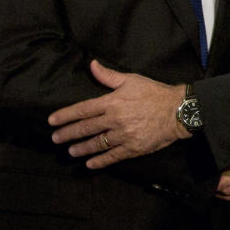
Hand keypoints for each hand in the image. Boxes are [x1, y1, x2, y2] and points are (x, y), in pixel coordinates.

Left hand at [48, 60, 190, 167]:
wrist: (177, 110)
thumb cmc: (154, 92)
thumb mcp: (131, 79)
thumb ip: (108, 76)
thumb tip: (92, 65)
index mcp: (112, 102)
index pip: (83, 110)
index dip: (66, 115)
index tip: (52, 121)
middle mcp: (115, 120)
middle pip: (86, 128)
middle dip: (68, 134)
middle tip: (55, 139)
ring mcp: (123, 136)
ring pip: (97, 144)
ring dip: (81, 148)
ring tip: (70, 151)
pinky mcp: (133, 148)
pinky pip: (112, 156)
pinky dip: (100, 161)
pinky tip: (90, 164)